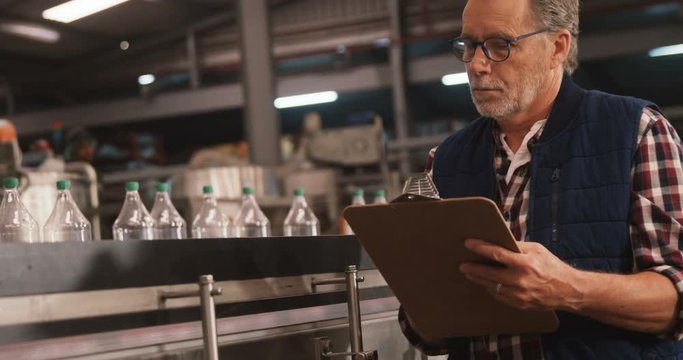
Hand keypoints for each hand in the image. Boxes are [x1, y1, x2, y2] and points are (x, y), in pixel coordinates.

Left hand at [459, 239, 582, 311]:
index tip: (468, 243)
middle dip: (473, 269)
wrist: (568, 291)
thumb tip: (500, 240)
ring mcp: (519, 295)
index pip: (496, 254)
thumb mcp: (537, 250)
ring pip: (492, 287)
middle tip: (463, 266)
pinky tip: (487, 284)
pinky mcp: (519, 304)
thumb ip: (518, 246)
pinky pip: (500, 296)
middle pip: (488, 274)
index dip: (480, 248)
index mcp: (525, 263)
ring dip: (480, 280)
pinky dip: (492, 289)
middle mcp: (520, 280)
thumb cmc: (552, 267)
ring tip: (471, 274)